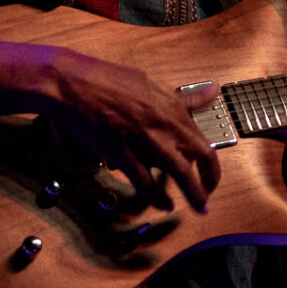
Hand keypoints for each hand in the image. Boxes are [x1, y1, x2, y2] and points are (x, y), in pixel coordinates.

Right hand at [0, 40, 220, 212]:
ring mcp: (145, 137)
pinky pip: (145, 181)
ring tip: (199, 207)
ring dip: (193, 193)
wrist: (73, 83)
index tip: (209, 171)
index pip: (201, 136)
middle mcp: (164, 121)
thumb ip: (183, 97)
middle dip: (210, 179)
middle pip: (201, 156)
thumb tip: (213, 91)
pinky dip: (157, 196)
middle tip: (209, 194)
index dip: (210, 158)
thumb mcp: (151, 85)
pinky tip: (164, 205)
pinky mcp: (122, 151)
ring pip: (180, 172)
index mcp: (172, 104)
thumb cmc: (108, 80)